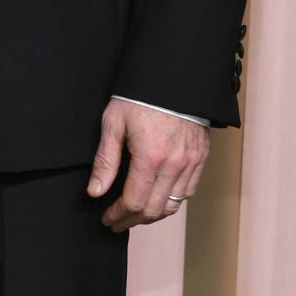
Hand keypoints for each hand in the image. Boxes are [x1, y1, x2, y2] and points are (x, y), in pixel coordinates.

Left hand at [88, 100, 208, 231]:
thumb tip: (95, 192)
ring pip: (173, 205)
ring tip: (135, 214)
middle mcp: (175, 164)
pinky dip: (172, 201)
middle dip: (132, 220)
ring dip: (152, 214)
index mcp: (150, 157)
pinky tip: (157, 198)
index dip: (118, 215)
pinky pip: (188, 191)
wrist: (173, 74)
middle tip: (117, 222)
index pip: (134, 202)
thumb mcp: (114, 123)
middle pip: (154, 210)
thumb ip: (105, 161)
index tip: (107, 218)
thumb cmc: (139, 95)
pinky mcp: (201, 156)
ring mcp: (191, 162)